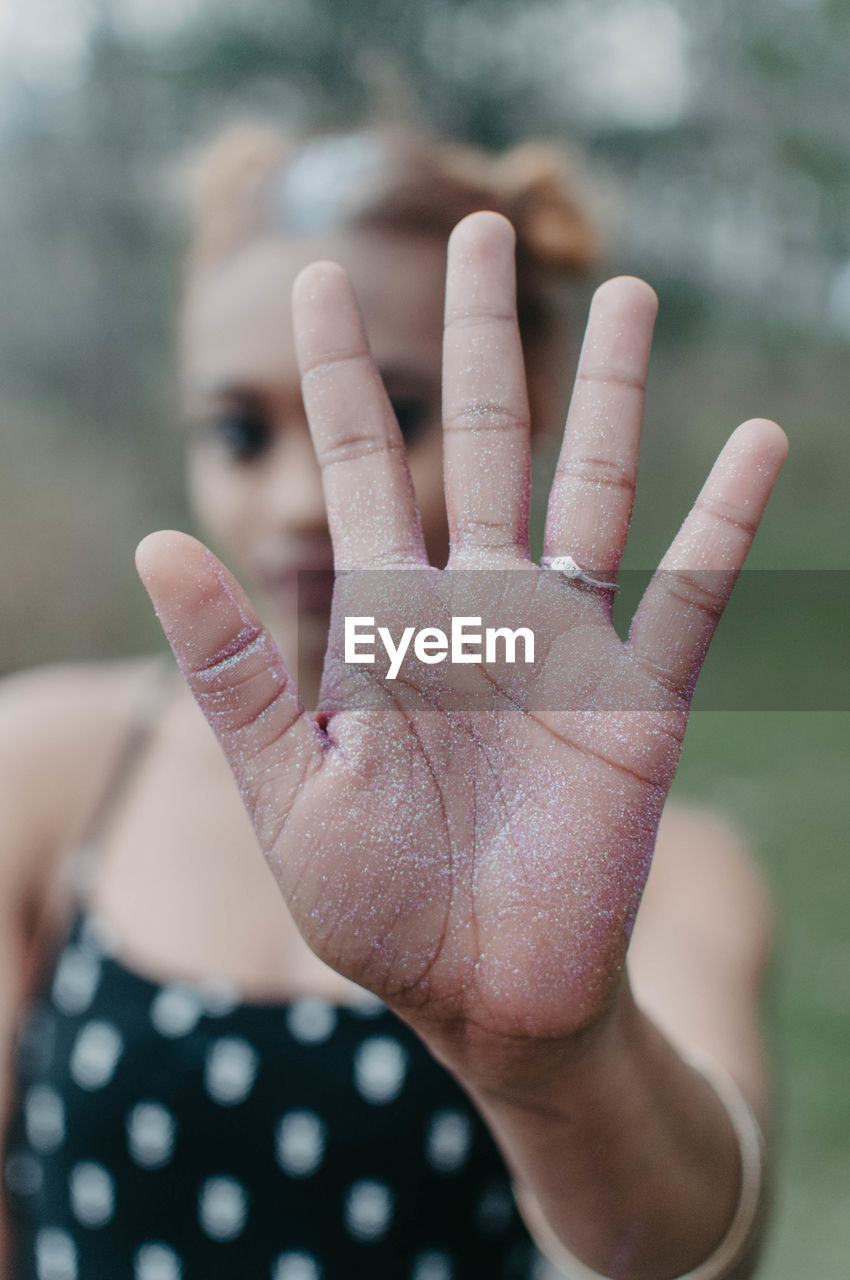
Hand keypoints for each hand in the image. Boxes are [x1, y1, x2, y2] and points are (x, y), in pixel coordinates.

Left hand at [136, 213, 786, 1081]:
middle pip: (481, 445)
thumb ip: (231, 670)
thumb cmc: (379, 904)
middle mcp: (479, 613)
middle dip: (477, 341)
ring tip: (622, 292)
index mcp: (389, 629)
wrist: (484, 996)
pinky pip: (693, 593)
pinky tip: (758, 439)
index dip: (344, 379)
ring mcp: (564, 646)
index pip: (362, 472)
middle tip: (476, 228)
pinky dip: (726, 519)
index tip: (317, 283)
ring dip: (608, 395)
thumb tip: (156, 544)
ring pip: (590, 490)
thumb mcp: (291, 787)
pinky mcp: (639, 698)